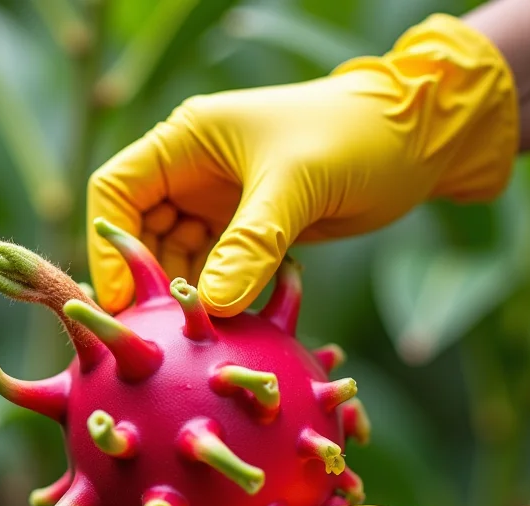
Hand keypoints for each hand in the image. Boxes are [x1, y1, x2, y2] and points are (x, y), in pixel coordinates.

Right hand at [86, 13, 517, 316]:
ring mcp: (219, 205)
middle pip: (140, 234)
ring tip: (191, 342)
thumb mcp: (298, 186)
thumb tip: (209, 306)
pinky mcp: (250, 233)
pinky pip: (217, 274)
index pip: (116, 192)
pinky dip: (219, 303)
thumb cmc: (355, 139)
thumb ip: (250, 245)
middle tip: (154, 337)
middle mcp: (192, 172)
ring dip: (184, 299)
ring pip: (177, 260)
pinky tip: (227, 334)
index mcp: (186, 142)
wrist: (418, 140)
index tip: (124, 299)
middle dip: (146, 282)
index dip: (111, 247)